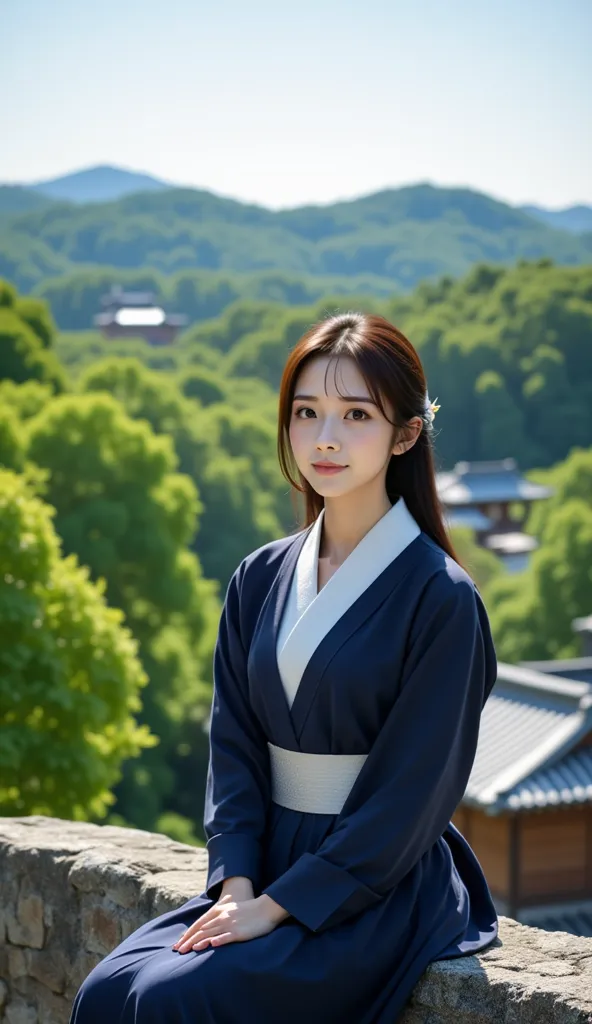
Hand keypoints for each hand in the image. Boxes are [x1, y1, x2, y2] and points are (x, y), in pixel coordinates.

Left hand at [172, 893, 288, 951]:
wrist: (266, 908)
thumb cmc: (249, 910)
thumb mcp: (231, 909)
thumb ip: (220, 916)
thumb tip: (208, 926)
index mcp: (219, 910)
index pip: (199, 923)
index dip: (188, 933)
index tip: (179, 941)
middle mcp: (222, 917)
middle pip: (201, 930)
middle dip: (188, 940)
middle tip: (178, 950)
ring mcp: (230, 924)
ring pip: (210, 934)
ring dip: (197, 942)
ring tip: (187, 949)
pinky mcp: (239, 932)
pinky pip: (226, 937)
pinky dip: (217, 940)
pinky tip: (210, 945)